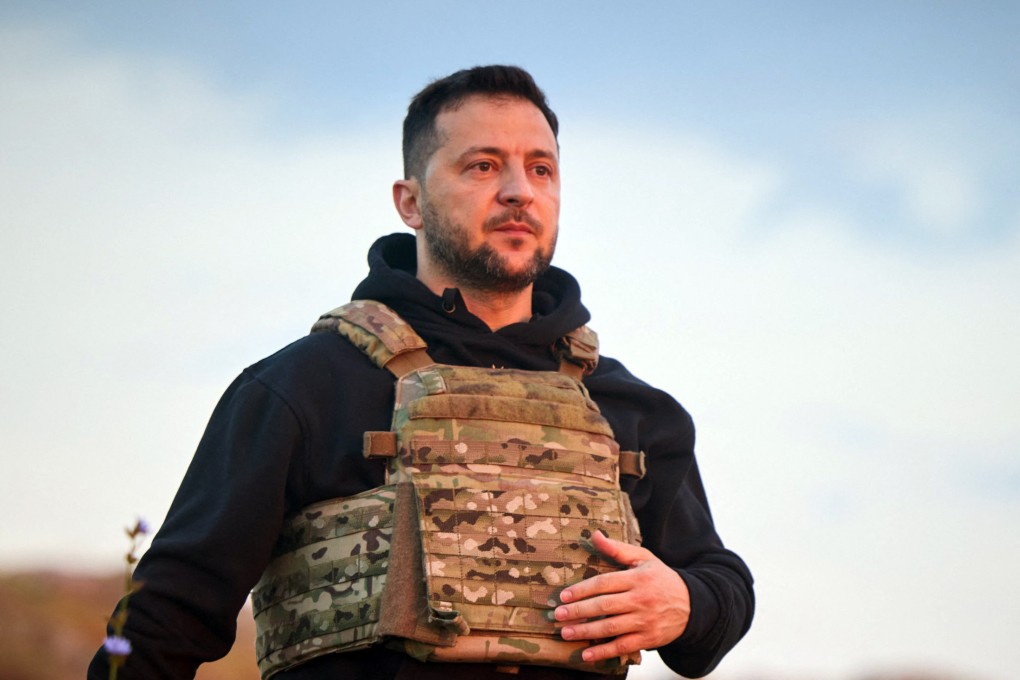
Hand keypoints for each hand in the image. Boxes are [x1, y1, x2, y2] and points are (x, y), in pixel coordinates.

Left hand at [554, 530, 690, 661]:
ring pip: (611, 627)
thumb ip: (618, 549)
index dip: (582, 589)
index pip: (604, 583)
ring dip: (586, 632)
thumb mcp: (644, 559)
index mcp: (637, 578)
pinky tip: (586, 654)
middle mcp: (640, 599)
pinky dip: (603, 652)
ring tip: (566, 633)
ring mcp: (645, 620)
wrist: (693, 605)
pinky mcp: (649, 638)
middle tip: (558, 615)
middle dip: (578, 611)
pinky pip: (623, 646)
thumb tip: (595, 534)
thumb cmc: (661, 578)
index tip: (564, 596)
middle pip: (604, 605)